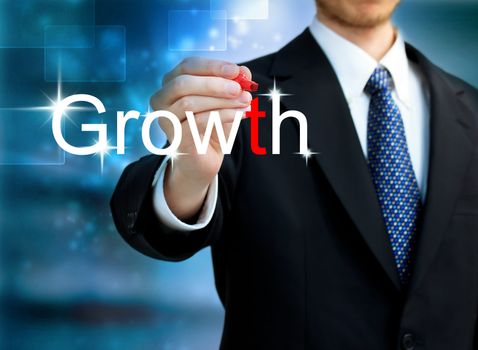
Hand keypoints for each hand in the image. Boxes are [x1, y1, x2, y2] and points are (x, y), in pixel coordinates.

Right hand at [150, 57, 251, 219]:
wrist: (205, 158)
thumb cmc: (212, 125)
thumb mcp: (226, 101)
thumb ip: (234, 85)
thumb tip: (245, 72)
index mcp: (172, 83)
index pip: (188, 66)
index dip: (212, 66)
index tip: (236, 71)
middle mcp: (162, 99)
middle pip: (183, 83)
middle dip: (215, 84)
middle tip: (240, 89)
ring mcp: (166, 119)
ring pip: (189, 102)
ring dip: (222, 101)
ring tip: (245, 102)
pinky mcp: (175, 137)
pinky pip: (198, 121)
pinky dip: (222, 115)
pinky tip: (239, 115)